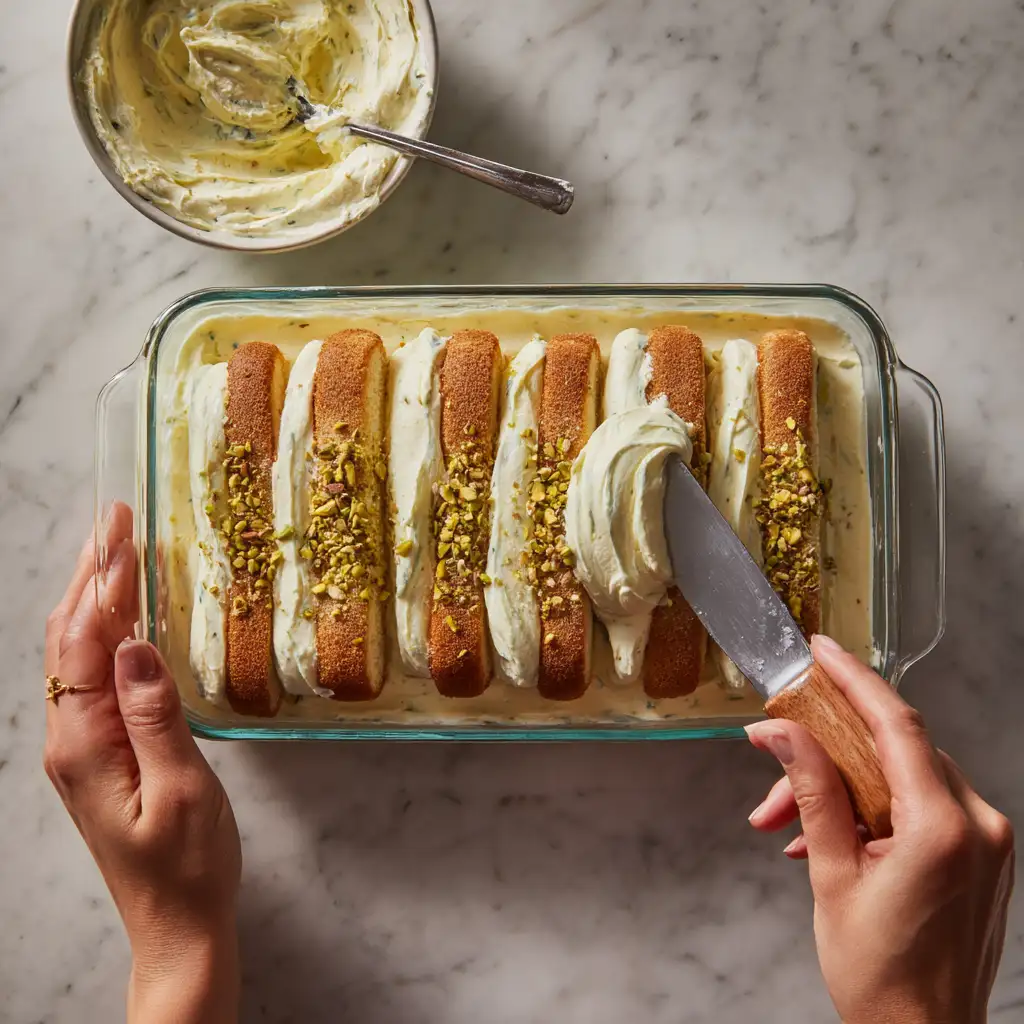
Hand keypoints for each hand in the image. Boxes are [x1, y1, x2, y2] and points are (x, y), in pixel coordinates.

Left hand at [43, 504, 240, 1023]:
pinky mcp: (100, 754)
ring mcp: (82, 747)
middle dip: (90, 575)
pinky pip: (94, 678)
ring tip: (114, 549)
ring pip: (77, 656)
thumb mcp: (183, 791)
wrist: (177, 926)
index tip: (121, 531)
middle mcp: (72, 740)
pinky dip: (105, 633)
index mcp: (85, 745)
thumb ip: (155, 716)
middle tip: (114, 520)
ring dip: (94, 598)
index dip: (102, 583)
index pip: (85, 644)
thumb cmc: (188, 867)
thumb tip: (136, 644)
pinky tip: (124, 617)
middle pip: (69, 641)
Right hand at [745, 635, 1013, 1023]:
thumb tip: (781, 732)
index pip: (896, 725)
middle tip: (773, 754)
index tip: (821, 651)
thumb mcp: (830, 874)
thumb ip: (810, 790)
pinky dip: (869, 809)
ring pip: (901, 777)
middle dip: (825, 751)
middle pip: (893, 750)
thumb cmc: (880, 978)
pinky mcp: (982, 855)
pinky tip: (822, 835)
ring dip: (839, 786)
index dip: (853, 679)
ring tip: (783, 820)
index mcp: (945, 830)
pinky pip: (919, 805)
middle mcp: (980, 826)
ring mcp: (988, 841)